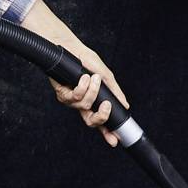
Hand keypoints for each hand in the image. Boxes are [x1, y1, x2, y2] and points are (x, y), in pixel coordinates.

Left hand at [23, 0, 128, 148]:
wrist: (68, 47)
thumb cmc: (85, 59)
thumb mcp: (104, 75)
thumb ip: (114, 91)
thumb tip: (126, 105)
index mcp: (93, 101)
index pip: (101, 120)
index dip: (107, 133)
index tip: (115, 140)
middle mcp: (81, 103)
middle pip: (91, 122)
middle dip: (101, 116)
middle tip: (106, 105)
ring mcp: (71, 100)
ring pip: (84, 106)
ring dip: (91, 91)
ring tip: (93, 77)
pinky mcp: (61, 93)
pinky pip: (73, 97)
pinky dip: (80, 86)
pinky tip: (82, 77)